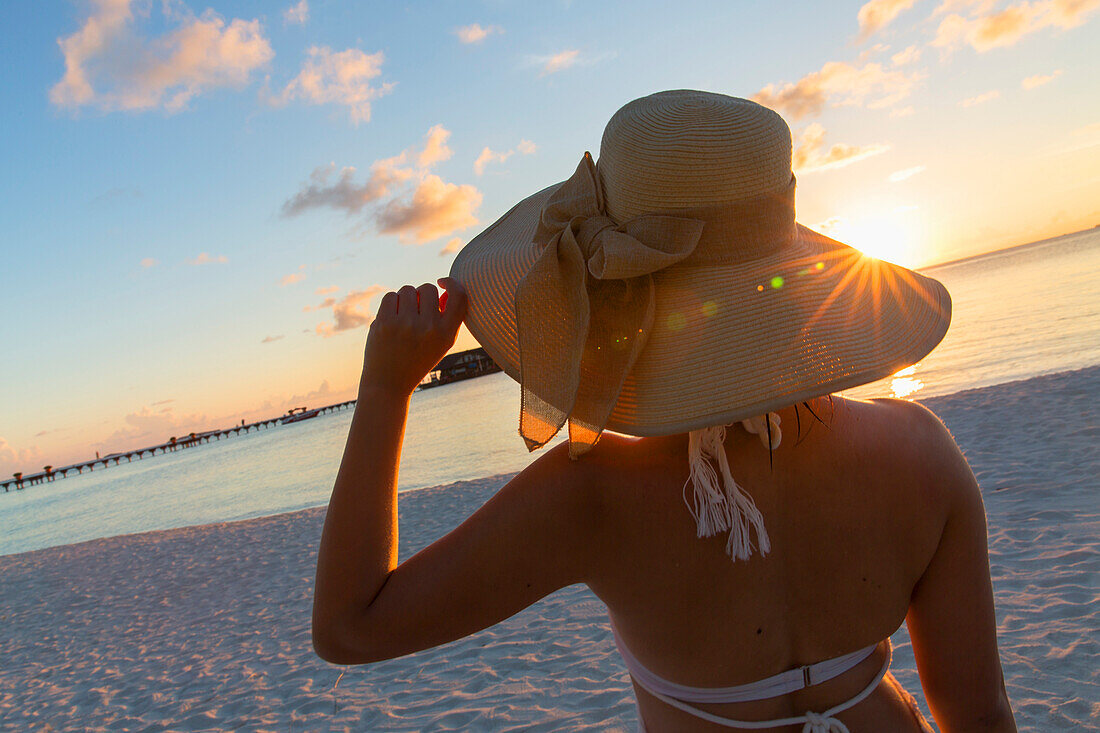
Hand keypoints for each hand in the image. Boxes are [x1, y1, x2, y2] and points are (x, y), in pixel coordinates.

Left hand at [360, 278, 467, 395]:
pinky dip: (391, 304)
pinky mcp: (384, 322)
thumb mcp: (440, 344)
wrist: (389, 384)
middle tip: (416, 311)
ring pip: (408, 290)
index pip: (459, 296)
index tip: (443, 282)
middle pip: (428, 288)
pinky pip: (390, 296)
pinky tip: (392, 319)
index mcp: (446, 334)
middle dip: (422, 295)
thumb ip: (447, 317)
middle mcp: (428, 328)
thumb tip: (444, 289)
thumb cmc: (417, 360)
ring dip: (405, 299)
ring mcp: (405, 324)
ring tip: (403, 317)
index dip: (452, 283)